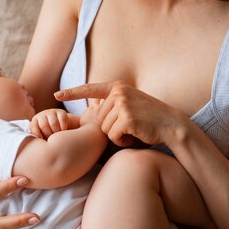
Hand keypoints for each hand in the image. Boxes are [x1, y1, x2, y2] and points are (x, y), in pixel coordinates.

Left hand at [30, 108, 69, 138]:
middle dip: (48, 134)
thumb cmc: (49, 135)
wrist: (61, 128)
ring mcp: (51, 112)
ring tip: (57, 136)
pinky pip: (62, 120)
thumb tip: (34, 147)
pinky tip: (63, 130)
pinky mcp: (61, 112)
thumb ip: (36, 139)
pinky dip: (63, 127)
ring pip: (53, 123)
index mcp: (35, 121)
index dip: (38, 135)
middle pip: (43, 125)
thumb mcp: (41, 136)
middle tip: (51, 139)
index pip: (33, 127)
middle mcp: (42, 115)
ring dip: (56, 132)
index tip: (42, 140)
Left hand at [55, 81, 185, 146]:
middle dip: (111, 128)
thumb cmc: (149, 119)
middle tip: (130, 127)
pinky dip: (122, 141)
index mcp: (118, 86)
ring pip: (104, 128)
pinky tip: (135, 136)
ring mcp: (122, 104)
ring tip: (134, 130)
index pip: (90, 88)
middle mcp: (119, 92)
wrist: (171, 125)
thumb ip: (113, 103)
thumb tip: (93, 110)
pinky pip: (113, 136)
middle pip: (98, 118)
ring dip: (117, 136)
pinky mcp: (127, 118)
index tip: (57, 94)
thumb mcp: (130, 104)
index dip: (72, 92)